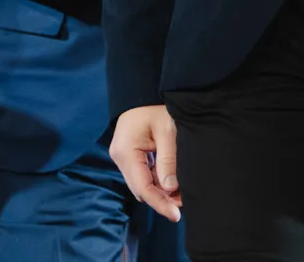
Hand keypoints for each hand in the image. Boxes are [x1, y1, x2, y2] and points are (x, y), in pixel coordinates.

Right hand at [109, 105, 180, 221]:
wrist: (143, 89)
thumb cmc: (156, 105)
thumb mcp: (167, 130)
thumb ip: (168, 160)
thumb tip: (171, 189)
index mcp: (126, 152)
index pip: (142, 187)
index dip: (159, 203)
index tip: (176, 214)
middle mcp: (120, 157)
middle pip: (140, 188)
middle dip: (161, 199)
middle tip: (183, 205)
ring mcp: (123, 156)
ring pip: (142, 183)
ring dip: (160, 191)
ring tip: (182, 196)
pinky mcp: (130, 154)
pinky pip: (143, 174)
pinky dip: (157, 181)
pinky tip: (173, 184)